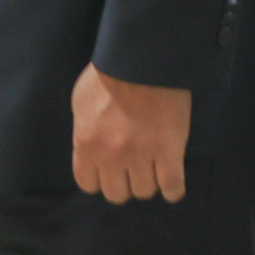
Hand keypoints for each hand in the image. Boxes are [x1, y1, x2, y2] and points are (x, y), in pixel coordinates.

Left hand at [70, 62, 190, 203]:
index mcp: (85, 142)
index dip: (99, 178)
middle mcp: (111, 155)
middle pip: (117, 194)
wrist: (141, 60)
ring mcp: (141, 155)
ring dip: (148, 181)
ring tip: (152, 165)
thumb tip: (89, 151)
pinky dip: (173, 189)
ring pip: (144, 191)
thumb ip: (84, 132)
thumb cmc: (107, 76)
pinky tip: (171, 178)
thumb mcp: (81, 103)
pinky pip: (173, 188)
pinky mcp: (169, 152)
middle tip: (131, 167)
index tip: (108, 170)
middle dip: (124, 182)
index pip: (88, 183)